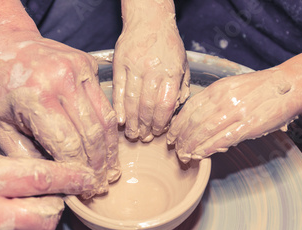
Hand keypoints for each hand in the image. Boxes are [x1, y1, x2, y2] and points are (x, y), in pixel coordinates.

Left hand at [0, 35, 119, 196]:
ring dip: (109, 150)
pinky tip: (106, 147)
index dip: (78, 172)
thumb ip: (26, 157)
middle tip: (100, 186)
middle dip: (98, 166)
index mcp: (34, 96)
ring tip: (109, 171)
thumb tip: (54, 183)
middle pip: (92, 134)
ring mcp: (78, 69)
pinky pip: (105, 103)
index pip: (67, 145)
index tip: (83, 190)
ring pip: (106, 119)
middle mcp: (60, 79)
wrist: (1, 44)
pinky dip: (108, 128)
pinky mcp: (88, 65)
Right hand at [113, 6, 189, 141]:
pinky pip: (119, 90)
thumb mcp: (182, 64)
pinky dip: (119, 107)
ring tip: (132, 134)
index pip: (165, 105)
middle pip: (147, 106)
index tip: (158, 132)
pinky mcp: (120, 64)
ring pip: (132, 101)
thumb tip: (176, 111)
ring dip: (131, 121)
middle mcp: (153, 70)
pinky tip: (119, 120)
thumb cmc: (167, 44)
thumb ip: (181, 87)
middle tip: (143, 138)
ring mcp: (134, 67)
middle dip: (145, 126)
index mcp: (171, 72)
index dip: (161, 123)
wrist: (149, 19)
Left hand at [167, 68, 301, 161]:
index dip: (177, 124)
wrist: (291, 84)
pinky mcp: (249, 124)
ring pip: (204, 131)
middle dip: (181, 138)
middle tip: (175, 150)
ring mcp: (236, 111)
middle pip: (193, 121)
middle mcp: (224, 99)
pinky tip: (200, 154)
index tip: (170, 136)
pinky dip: (208, 147)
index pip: (189, 108)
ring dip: (191, 145)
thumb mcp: (233, 87)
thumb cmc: (261, 88)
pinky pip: (223, 138)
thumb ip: (215, 101)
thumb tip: (199, 121)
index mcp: (218, 89)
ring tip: (185, 155)